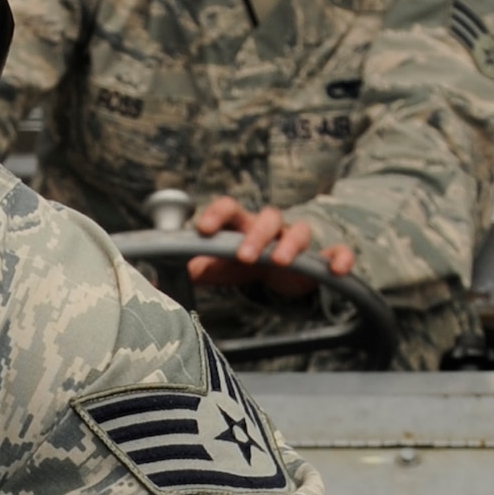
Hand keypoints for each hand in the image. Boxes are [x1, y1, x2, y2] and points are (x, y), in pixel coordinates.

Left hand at [187, 197, 353, 295]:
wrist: (273, 274)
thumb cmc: (240, 263)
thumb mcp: (215, 267)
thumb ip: (192, 270)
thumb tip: (154, 286)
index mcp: (242, 224)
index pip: (229, 208)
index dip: (217, 215)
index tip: (203, 230)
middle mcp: (270, 227)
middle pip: (267, 217)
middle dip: (256, 235)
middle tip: (244, 256)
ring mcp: (296, 240)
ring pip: (299, 230)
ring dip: (290, 244)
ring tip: (281, 262)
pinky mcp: (320, 259)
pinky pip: (334, 252)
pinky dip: (339, 258)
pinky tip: (338, 270)